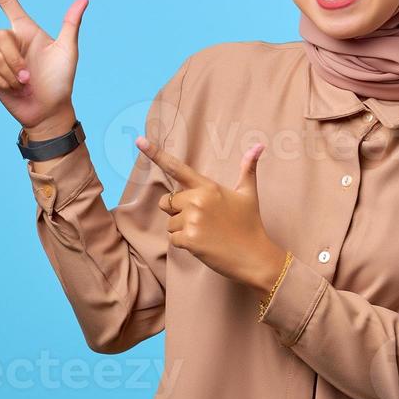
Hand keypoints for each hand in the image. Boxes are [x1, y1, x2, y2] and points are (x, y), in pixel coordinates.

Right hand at [0, 0, 87, 138]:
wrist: (49, 111)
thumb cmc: (61, 81)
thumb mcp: (68, 51)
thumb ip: (70, 25)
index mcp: (27, 30)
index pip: (7, 2)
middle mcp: (12, 42)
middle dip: (14, 57)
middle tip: (30, 75)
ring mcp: (0, 59)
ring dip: (13, 74)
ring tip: (26, 84)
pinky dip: (4, 83)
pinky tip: (15, 89)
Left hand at [135, 134, 287, 292]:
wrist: (254, 257)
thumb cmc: (250, 224)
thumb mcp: (248, 194)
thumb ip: (248, 169)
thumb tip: (259, 145)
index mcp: (208, 187)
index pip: (177, 168)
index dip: (156, 154)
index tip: (139, 141)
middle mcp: (198, 200)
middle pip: (167, 202)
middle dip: (178, 212)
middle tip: (203, 221)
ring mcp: (192, 220)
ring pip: (169, 223)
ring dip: (182, 230)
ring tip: (206, 233)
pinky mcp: (188, 239)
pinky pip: (173, 239)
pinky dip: (184, 244)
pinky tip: (203, 244)